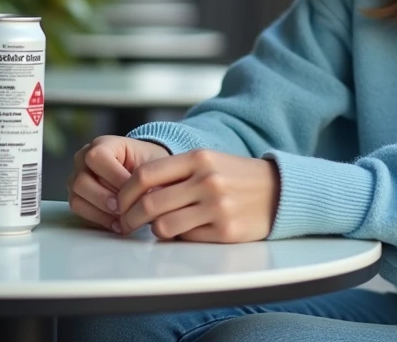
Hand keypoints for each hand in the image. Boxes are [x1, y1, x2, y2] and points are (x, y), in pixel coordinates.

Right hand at [66, 135, 170, 229]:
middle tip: (124, 208)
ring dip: (101, 211)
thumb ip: (148, 176)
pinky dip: (98, 219)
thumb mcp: (152, 164)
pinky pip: (79, 210)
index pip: (96, 157)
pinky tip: (117, 223)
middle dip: (105, 198)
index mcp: (102, 144)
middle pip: (82, 181)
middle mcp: (83, 159)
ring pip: (77, 198)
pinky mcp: (77, 196)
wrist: (143, 172)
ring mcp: (76, 178)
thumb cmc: (147, 164)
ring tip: (123, 218)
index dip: (113, 176)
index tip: (132, 189)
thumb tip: (150, 195)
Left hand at [115, 149, 279, 242]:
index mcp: (198, 158)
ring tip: (157, 227)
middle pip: (149, 204)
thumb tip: (136, 194)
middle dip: (129, 218)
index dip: (124, 193)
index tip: (119, 203)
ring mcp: (217, 207)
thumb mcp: (207, 161)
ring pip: (163, 226)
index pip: (145, 175)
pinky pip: (186, 239)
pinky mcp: (226, 231)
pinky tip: (186, 230)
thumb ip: (175, 172)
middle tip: (125, 224)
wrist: (277, 190)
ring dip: (154, 230)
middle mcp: (207, 180)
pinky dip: (180, 237)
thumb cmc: (234, 176)